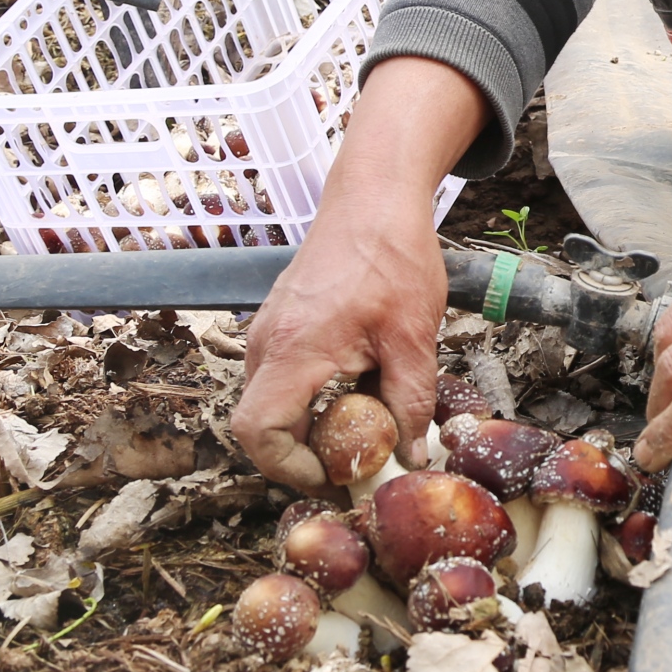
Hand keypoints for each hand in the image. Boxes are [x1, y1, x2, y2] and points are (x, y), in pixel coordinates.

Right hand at [230, 56, 486, 483]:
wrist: (373, 197)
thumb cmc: (392, 256)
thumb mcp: (413, 337)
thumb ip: (411, 402)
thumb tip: (411, 455)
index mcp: (295, 348)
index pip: (258, 432)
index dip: (290, 468)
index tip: (335, 474)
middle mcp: (268, 341)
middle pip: (260, 423)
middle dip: (303, 453)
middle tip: (354, 460)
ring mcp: (268, 329)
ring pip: (269, 401)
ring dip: (308, 424)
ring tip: (361, 425)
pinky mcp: (279, 321)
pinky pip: (279, 376)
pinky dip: (307, 397)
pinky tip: (354, 388)